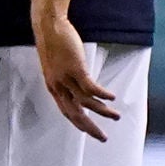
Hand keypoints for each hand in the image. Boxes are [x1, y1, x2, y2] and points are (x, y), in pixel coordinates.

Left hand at [32, 9, 120, 140]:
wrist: (48, 27)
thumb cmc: (54, 44)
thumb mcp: (57, 66)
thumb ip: (66, 79)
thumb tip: (79, 87)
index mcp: (53, 87)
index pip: (66, 111)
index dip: (78, 123)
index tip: (90, 132)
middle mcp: (58, 86)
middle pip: (74, 113)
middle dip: (90, 128)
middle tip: (103, 137)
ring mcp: (66, 78)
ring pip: (86, 102)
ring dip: (102, 111)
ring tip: (116, 116)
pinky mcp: (75, 69)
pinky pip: (91, 87)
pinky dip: (102, 95)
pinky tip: (112, 99)